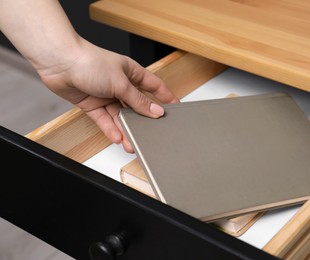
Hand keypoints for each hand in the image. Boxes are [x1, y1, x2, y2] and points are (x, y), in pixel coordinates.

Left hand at [37, 39, 178, 152]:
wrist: (59, 62)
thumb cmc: (90, 62)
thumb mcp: (121, 83)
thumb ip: (138, 100)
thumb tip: (155, 111)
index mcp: (132, 73)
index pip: (154, 86)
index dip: (165, 97)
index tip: (176, 108)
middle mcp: (120, 85)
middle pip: (136, 106)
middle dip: (143, 121)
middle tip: (151, 134)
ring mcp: (106, 95)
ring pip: (120, 117)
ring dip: (125, 130)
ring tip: (132, 144)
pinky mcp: (92, 104)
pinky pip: (104, 120)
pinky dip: (110, 129)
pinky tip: (117, 138)